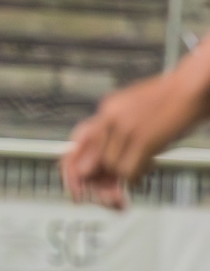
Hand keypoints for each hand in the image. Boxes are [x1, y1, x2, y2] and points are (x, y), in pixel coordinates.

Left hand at [61, 71, 203, 209]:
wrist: (195, 86)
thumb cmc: (170, 99)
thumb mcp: (133, 109)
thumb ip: (113, 129)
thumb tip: (99, 157)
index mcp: (107, 108)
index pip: (77, 141)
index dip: (76, 165)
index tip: (81, 180)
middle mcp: (110, 117)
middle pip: (92, 159)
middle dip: (101, 176)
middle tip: (112, 184)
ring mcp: (125, 128)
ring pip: (111, 168)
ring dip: (126, 173)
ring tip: (143, 164)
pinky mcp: (143, 140)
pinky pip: (128, 172)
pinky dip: (137, 177)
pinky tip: (148, 167)